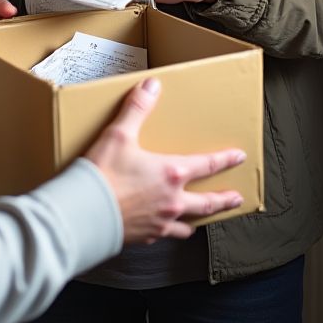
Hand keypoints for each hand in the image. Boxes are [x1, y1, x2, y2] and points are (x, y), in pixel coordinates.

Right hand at [84, 77, 244, 243]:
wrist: (85, 213)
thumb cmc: (102, 174)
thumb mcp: (119, 134)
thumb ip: (137, 108)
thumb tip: (152, 86)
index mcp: (171, 173)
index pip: (207, 165)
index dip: (224, 160)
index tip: (238, 157)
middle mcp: (172, 201)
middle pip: (207, 203)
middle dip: (224, 199)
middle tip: (236, 198)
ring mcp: (161, 222)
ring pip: (189, 224)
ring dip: (199, 219)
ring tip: (202, 218)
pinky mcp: (146, 237)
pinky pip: (166, 235)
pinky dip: (171, 231)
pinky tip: (166, 228)